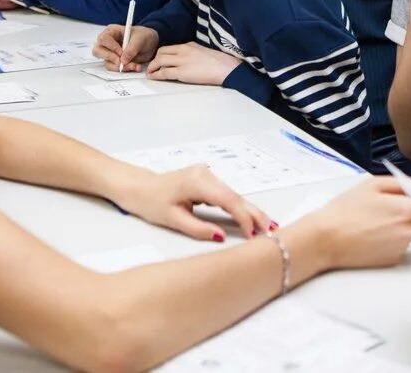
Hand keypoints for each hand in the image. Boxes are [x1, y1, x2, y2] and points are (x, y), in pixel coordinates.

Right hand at [94, 25, 159, 72]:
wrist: (151, 44)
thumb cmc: (144, 36)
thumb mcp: (141, 39)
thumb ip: (132, 48)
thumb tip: (123, 60)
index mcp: (111, 31)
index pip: (103, 39)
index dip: (111, 47)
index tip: (121, 52)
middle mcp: (108, 43)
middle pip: (98, 51)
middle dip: (110, 58)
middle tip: (122, 62)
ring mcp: (111, 53)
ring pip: (107, 63)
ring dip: (120, 67)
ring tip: (134, 65)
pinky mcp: (116, 62)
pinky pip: (115, 68)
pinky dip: (125, 70)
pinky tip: (135, 66)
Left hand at [114, 165, 273, 241]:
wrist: (138, 187)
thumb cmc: (150, 203)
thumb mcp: (172, 219)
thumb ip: (198, 229)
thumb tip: (221, 237)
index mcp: (197, 181)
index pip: (227, 200)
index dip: (243, 218)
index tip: (253, 235)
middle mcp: (206, 173)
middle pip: (236, 196)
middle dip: (254, 214)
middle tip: (272, 230)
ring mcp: (207, 174)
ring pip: (234, 195)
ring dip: (249, 211)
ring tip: (267, 227)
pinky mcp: (207, 179)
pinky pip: (227, 194)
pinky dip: (239, 206)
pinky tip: (251, 217)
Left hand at [146, 42, 240, 84]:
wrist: (226, 68)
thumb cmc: (220, 63)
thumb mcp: (204, 52)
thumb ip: (193, 54)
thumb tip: (186, 61)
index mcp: (189, 45)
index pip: (169, 48)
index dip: (161, 55)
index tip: (158, 61)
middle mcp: (183, 50)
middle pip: (161, 52)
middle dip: (154, 60)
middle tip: (152, 67)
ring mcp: (182, 61)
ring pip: (160, 61)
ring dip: (152, 68)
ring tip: (150, 73)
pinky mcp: (182, 72)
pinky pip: (164, 73)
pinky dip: (156, 75)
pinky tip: (153, 77)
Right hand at [287, 178, 410, 270]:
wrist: (325, 239)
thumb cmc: (345, 210)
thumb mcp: (372, 184)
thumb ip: (402, 183)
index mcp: (405, 211)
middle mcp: (408, 233)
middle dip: (410, 212)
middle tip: (385, 206)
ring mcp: (401, 249)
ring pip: (409, 232)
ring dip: (399, 225)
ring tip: (373, 220)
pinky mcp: (392, 260)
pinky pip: (399, 245)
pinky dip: (390, 239)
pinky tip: (370, 235)